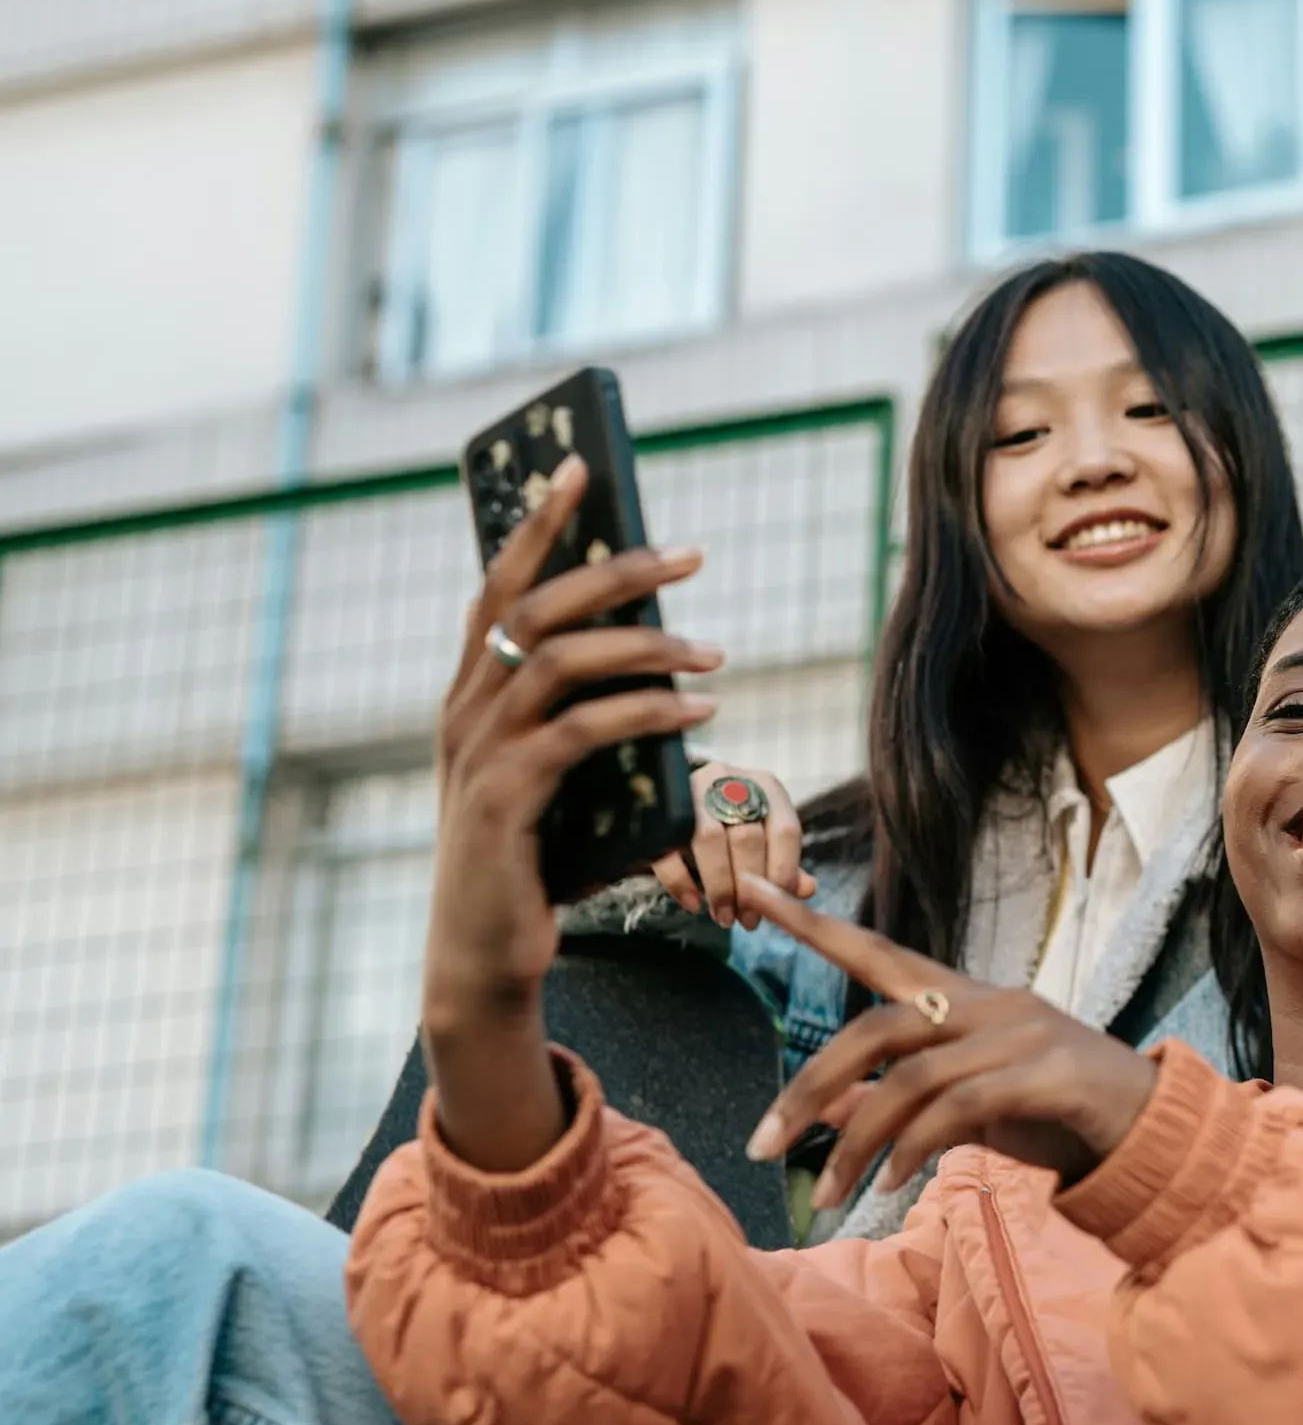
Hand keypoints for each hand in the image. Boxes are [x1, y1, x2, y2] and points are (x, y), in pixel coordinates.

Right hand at [423, 457, 720, 1169]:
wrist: (484, 954)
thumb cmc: (532, 860)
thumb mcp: (559, 774)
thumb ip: (587, 717)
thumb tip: (666, 664)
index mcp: (472, 694)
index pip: (498, 588)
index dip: (534, 525)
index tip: (581, 470)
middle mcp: (465, 711)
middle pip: (534, 608)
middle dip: (614, 570)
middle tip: (690, 555)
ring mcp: (479, 753)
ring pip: (559, 660)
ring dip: (646, 644)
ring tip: (714, 647)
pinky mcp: (504, 800)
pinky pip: (580, 732)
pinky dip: (646, 712)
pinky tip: (699, 709)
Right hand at [654, 760, 814, 927]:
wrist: (679, 793)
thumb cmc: (733, 819)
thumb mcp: (765, 834)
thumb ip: (784, 861)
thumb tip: (807, 890)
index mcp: (766, 787)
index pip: (785, 831)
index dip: (782, 873)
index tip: (776, 905)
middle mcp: (731, 782)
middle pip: (747, 838)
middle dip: (749, 887)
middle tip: (747, 920)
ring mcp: (693, 791)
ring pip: (709, 840)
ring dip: (719, 886)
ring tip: (724, 917)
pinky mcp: (659, 808)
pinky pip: (667, 847)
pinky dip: (680, 881)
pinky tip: (693, 904)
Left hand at [734, 874, 1158, 1203]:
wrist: (1152, 1131)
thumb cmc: (1056, 1113)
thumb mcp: (967, 1107)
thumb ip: (903, 1102)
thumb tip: (834, 1107)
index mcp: (965, 999)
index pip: (877, 953)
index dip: (814, 923)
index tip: (754, 887)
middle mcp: (988, 1004)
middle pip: (876, 1029)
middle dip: (809, 1087)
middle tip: (762, 1146)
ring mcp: (1021, 1036)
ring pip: (911, 1078)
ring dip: (857, 1143)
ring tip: (827, 1194)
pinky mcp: (1047, 1076)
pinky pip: (960, 1110)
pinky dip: (914, 1151)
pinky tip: (892, 1185)